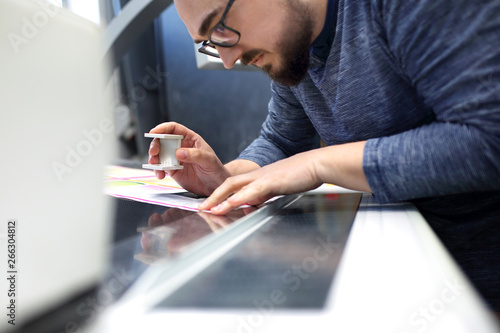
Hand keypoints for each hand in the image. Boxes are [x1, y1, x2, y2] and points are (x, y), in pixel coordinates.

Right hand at [148, 122, 229, 195]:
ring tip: (155, 164)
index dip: (162, 128)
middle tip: (154, 152)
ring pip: (159, 154)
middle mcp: (181, 146)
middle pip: (162, 140)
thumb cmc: (215, 170)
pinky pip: (161, 168)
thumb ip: (195, 155)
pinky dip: (157, 170)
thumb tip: (178, 152)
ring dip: (153, 158)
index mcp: (190, 139)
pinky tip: (160, 175)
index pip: (174, 129)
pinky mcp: (172, 170)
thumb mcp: (209, 160)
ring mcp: (175, 158)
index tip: (153, 132)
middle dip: (155, 144)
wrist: (215, 186)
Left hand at [198, 150, 323, 214]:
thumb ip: (263, 195)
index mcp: (259, 177)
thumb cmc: (302, 175)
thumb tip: (251, 205)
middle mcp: (258, 176)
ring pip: (236, 186)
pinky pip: (253, 189)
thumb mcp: (278, 187)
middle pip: (229, 184)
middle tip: (201, 208)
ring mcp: (264, 177)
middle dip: (213, 197)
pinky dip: (241, 197)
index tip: (209, 205)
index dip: (219, 194)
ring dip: (221, 198)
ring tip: (209, 209)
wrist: (318, 163)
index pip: (233, 185)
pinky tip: (231, 203)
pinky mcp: (274, 181)